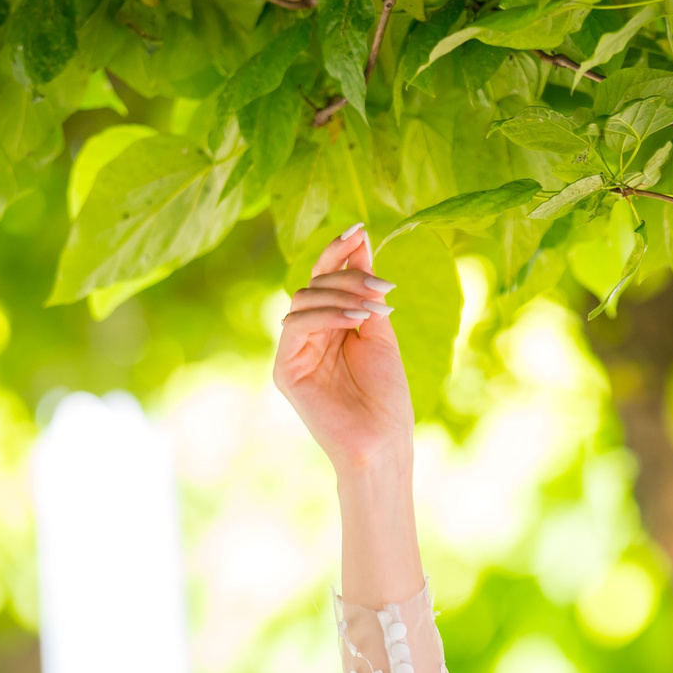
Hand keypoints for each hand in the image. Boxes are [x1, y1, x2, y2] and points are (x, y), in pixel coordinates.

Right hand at [272, 223, 412, 476]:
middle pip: (313, 284)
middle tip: (382, 284)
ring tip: (376, 306)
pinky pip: (297, 325)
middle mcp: (307, 336)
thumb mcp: (380, 332)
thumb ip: (366, 290)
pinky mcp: (285, 370)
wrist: (383, 442)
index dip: (339, 252)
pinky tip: (357, 320)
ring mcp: (293, 353)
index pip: (325, 279)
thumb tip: (361, 240)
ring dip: (342, 295)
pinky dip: (327, 316)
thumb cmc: (386, 396)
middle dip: (348, 275)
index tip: (360, 229)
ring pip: (304, 299)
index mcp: (328, 326)